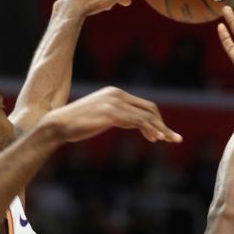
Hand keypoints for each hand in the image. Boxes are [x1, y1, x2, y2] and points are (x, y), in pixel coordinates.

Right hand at [45, 88, 181, 144]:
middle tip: (174, 138)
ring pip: (147, 116)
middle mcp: (116, 95)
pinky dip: (150, 130)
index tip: (162, 135)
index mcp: (114, 94)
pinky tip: (156, 139)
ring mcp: (114, 103)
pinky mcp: (111, 113)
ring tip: (170, 140)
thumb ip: (117, 117)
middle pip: (149, 109)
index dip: (156, 120)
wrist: (59, 124)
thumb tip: (131, 123)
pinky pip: (138, 121)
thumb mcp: (101, 117)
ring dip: (161, 129)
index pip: (143, 105)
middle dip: (163, 124)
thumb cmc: (77, 124)